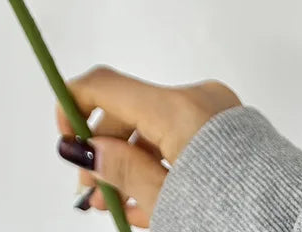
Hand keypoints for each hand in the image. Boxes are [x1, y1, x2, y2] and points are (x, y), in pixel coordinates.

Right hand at [55, 65, 241, 227]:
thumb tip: (81, 148)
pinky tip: (148, 199)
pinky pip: (179, 135)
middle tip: (90, 192)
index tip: (63, 137)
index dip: (72, 103)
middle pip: (127, 109)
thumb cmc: (238, 216)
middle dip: (102, 148)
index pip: (103, 84)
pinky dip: (159, 161)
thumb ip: (119, 170)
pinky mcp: (232, 129)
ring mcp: (217, 111)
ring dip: (129, 161)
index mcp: (176, 108)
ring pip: (152, 127)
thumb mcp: (168, 202)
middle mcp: (196, 98)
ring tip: (116, 204)